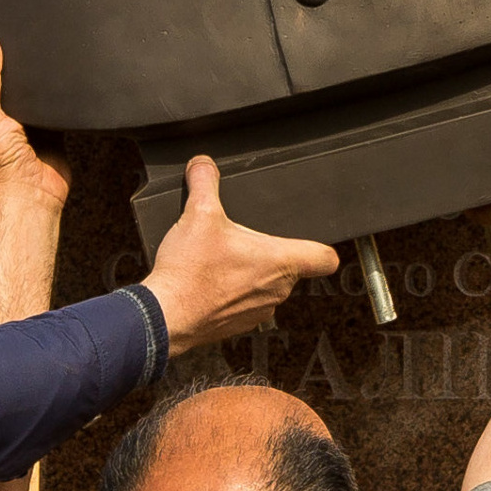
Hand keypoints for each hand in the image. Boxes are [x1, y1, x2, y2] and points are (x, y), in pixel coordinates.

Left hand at [0, 26, 71, 214]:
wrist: (32, 196)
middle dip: (2, 63)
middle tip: (8, 32)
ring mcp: (18, 125)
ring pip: (22, 91)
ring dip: (29, 77)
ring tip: (34, 44)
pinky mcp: (45, 129)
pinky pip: (48, 103)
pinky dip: (53, 91)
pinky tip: (56, 71)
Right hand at [141, 158, 339, 352]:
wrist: (165, 314)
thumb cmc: (190, 273)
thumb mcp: (198, 213)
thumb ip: (205, 182)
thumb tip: (203, 165)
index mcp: (280, 262)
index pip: (325, 258)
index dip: (322, 246)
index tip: (310, 240)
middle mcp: (277, 291)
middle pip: (289, 267)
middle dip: (268, 251)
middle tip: (241, 241)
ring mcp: (258, 312)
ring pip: (266, 286)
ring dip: (250, 273)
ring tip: (220, 260)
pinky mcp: (237, 325)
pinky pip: (245, 304)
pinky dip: (231, 293)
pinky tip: (208, 280)